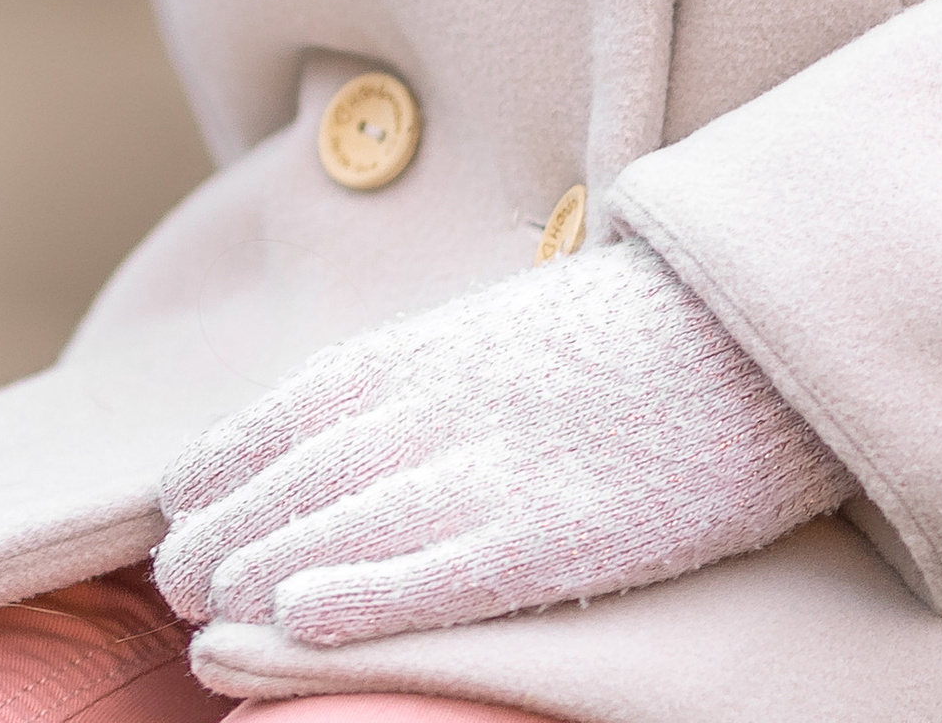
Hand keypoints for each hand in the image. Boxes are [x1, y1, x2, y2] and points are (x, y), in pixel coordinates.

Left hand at [153, 239, 850, 647]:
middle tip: (169, 573)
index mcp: (458, 341)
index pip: (309, 397)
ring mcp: (510, 459)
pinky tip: (299, 614)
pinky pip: (444, 567)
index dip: (235, 449)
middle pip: (314, 463)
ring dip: (265, 562)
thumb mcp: (542, 326)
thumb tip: (392, 400)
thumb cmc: (668, 333)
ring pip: (354, 518)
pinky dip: (365, 588)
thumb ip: (463, 361)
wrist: (772, 328)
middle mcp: (463, 394)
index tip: (179, 491)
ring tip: (201, 606)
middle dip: (231, 518)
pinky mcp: (565, 525)